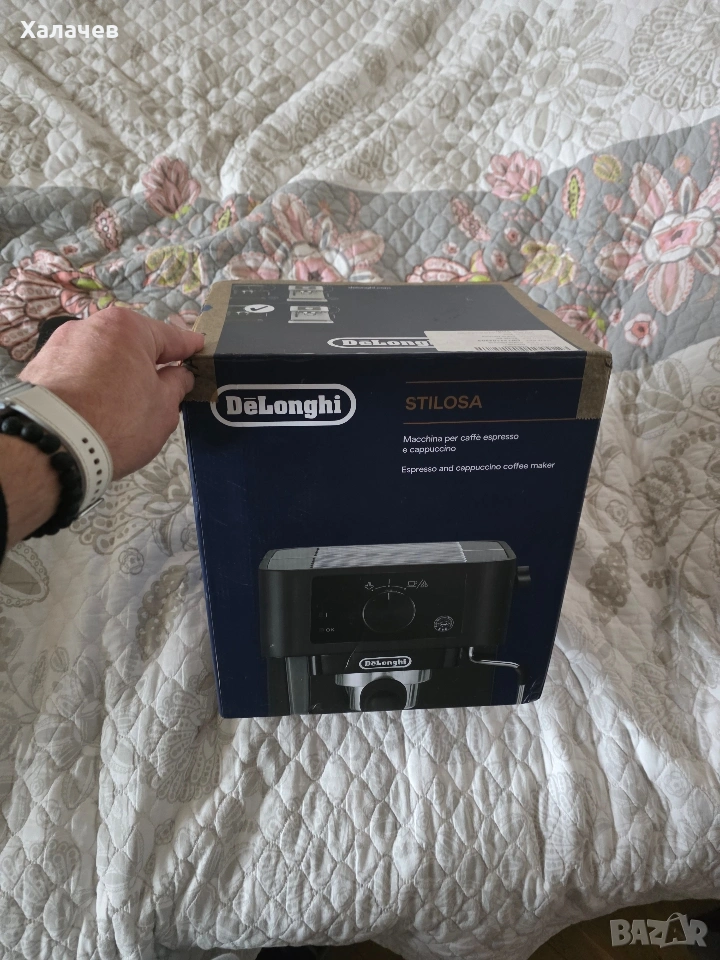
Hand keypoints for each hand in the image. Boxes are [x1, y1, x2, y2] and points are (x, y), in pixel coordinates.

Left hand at [19, 306, 203, 478]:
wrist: (53, 445)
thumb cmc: (117, 422)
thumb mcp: (164, 408)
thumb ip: (176, 385)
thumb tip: (178, 375)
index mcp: (127, 327)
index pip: (169, 336)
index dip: (188, 347)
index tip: (199, 349)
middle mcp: (90, 326)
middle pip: (131, 346)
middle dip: (148, 365)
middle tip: (164, 391)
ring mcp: (60, 346)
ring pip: (102, 359)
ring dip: (118, 376)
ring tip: (126, 407)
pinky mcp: (39, 368)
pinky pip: (78, 374)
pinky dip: (91, 387)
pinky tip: (97, 410)